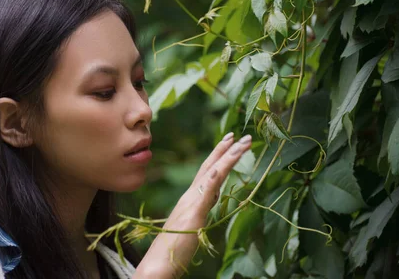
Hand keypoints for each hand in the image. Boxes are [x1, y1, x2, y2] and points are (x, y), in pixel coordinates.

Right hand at [134, 132, 251, 278]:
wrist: (158, 263)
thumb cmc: (174, 247)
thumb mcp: (193, 221)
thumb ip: (202, 206)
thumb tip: (212, 195)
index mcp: (192, 198)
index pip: (209, 172)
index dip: (221, 156)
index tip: (232, 142)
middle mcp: (191, 196)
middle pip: (211, 167)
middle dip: (226, 150)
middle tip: (241, 135)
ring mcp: (191, 203)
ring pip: (211, 175)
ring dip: (226, 158)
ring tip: (239, 143)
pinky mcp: (193, 214)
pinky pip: (205, 193)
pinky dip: (213, 178)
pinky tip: (221, 167)